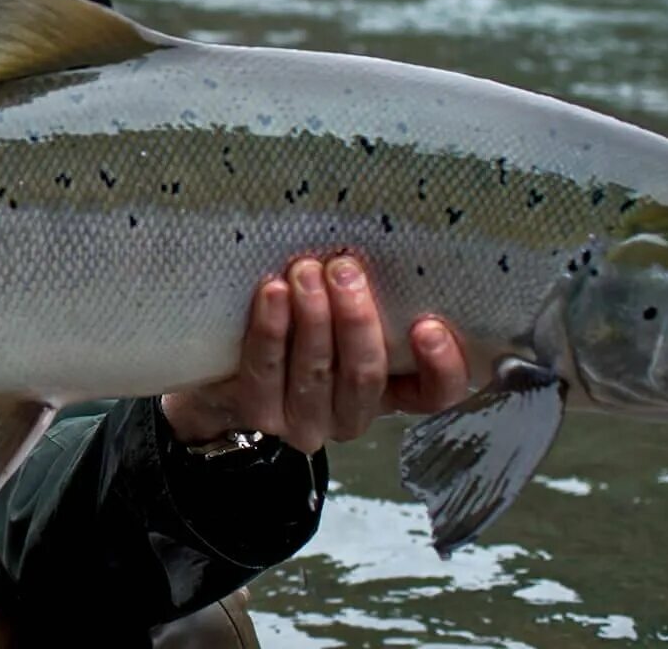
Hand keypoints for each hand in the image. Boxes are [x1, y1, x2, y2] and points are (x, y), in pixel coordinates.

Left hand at [162, 254, 470, 455]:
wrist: (226, 370)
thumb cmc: (300, 327)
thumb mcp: (345, 314)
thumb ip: (371, 296)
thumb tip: (380, 244)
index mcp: (390, 391)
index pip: (434, 394)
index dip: (441, 366)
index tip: (428, 325)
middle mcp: (352, 415)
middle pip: (366, 375)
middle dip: (356, 319)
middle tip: (345, 269)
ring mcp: (305, 422)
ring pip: (317, 372)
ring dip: (313, 317)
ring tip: (305, 271)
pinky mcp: (260, 415)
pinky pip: (266, 370)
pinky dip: (270, 328)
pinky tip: (272, 292)